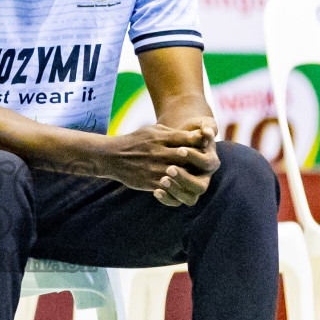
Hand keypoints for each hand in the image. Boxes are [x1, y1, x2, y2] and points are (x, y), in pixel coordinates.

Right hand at [100, 121, 217, 205]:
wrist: (112, 156)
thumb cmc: (136, 141)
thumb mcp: (153, 130)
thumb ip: (173, 133)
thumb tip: (197, 134)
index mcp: (161, 138)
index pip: (188, 139)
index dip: (200, 142)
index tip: (206, 143)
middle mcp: (159, 153)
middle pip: (187, 156)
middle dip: (198, 158)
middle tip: (205, 160)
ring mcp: (155, 168)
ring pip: (180, 174)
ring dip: (190, 174)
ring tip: (195, 174)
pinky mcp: (150, 182)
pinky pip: (169, 188)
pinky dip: (178, 188)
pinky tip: (182, 185)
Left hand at [156, 116, 219, 205]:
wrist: (175, 141)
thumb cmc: (190, 130)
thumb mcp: (199, 124)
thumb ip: (206, 126)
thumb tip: (207, 131)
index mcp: (211, 161)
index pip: (207, 163)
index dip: (194, 157)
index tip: (180, 149)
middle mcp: (204, 177)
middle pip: (200, 186)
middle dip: (185, 178)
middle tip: (169, 168)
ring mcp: (192, 187)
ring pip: (189, 198)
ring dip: (176, 190)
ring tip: (162, 180)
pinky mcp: (180, 193)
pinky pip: (176, 202)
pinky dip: (166, 198)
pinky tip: (155, 191)